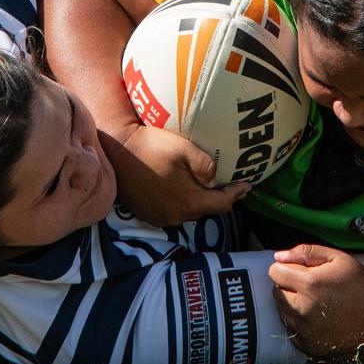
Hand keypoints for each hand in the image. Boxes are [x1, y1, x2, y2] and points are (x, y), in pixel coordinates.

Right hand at [109, 124, 250, 226]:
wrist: (116, 150)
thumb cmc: (150, 146)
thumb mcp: (184, 149)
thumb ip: (206, 166)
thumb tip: (214, 181)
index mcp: (188, 202)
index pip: (222, 204)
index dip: (236, 194)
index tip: (247, 185)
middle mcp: (175, 216)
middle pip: (205, 209)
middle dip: (218, 198)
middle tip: (229, 184)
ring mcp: (159, 217)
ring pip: (188, 211)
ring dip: (198, 199)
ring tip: (205, 185)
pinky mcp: (147, 214)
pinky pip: (172, 211)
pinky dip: (181, 201)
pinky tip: (181, 188)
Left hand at [269, 244, 363, 358]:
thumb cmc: (359, 282)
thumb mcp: (337, 258)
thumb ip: (305, 252)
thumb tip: (277, 257)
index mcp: (309, 284)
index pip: (275, 273)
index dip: (286, 268)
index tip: (299, 270)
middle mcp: (303, 309)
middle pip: (276, 293)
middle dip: (288, 286)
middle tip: (310, 286)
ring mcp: (305, 330)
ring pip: (282, 312)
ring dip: (292, 305)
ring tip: (315, 301)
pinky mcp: (309, 346)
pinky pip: (291, 330)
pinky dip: (299, 323)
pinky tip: (318, 317)